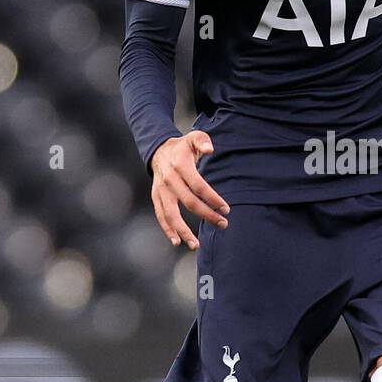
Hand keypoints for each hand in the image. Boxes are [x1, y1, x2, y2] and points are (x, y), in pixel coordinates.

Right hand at [150, 131, 230, 248]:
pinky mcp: (156, 197)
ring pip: (171, 214)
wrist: (159, 150)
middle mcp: (169, 180)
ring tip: (195, 244)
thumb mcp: (194, 137)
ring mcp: (161, 190)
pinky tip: (177, 241)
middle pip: (189, 202)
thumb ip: (203, 141)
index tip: (226, 209)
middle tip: (222, 224)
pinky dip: (167, 229)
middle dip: (207, 215)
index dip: (213, 199)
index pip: (199, 186)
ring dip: (183, 231)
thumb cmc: (182, 147)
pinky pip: (161, 215)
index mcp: (181, 166)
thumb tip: (210, 150)